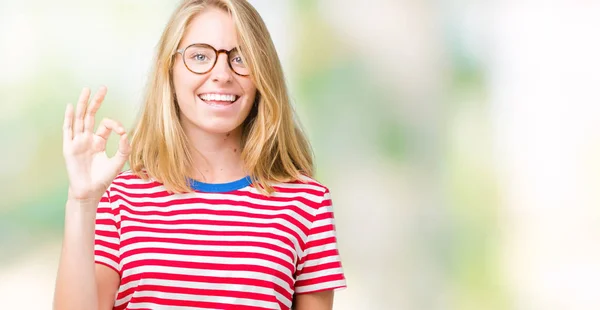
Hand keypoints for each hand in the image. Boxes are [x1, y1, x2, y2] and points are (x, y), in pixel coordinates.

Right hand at [62, 86, 130, 201]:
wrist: (89, 191)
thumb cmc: (103, 178)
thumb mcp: (118, 162)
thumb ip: (124, 149)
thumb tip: (126, 134)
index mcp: (98, 141)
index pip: (105, 125)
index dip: (115, 125)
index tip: (122, 131)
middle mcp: (87, 139)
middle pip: (91, 116)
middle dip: (97, 101)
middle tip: (103, 87)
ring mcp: (77, 142)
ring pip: (80, 119)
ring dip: (83, 104)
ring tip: (86, 90)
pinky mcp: (69, 147)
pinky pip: (68, 130)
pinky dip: (70, 118)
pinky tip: (72, 106)